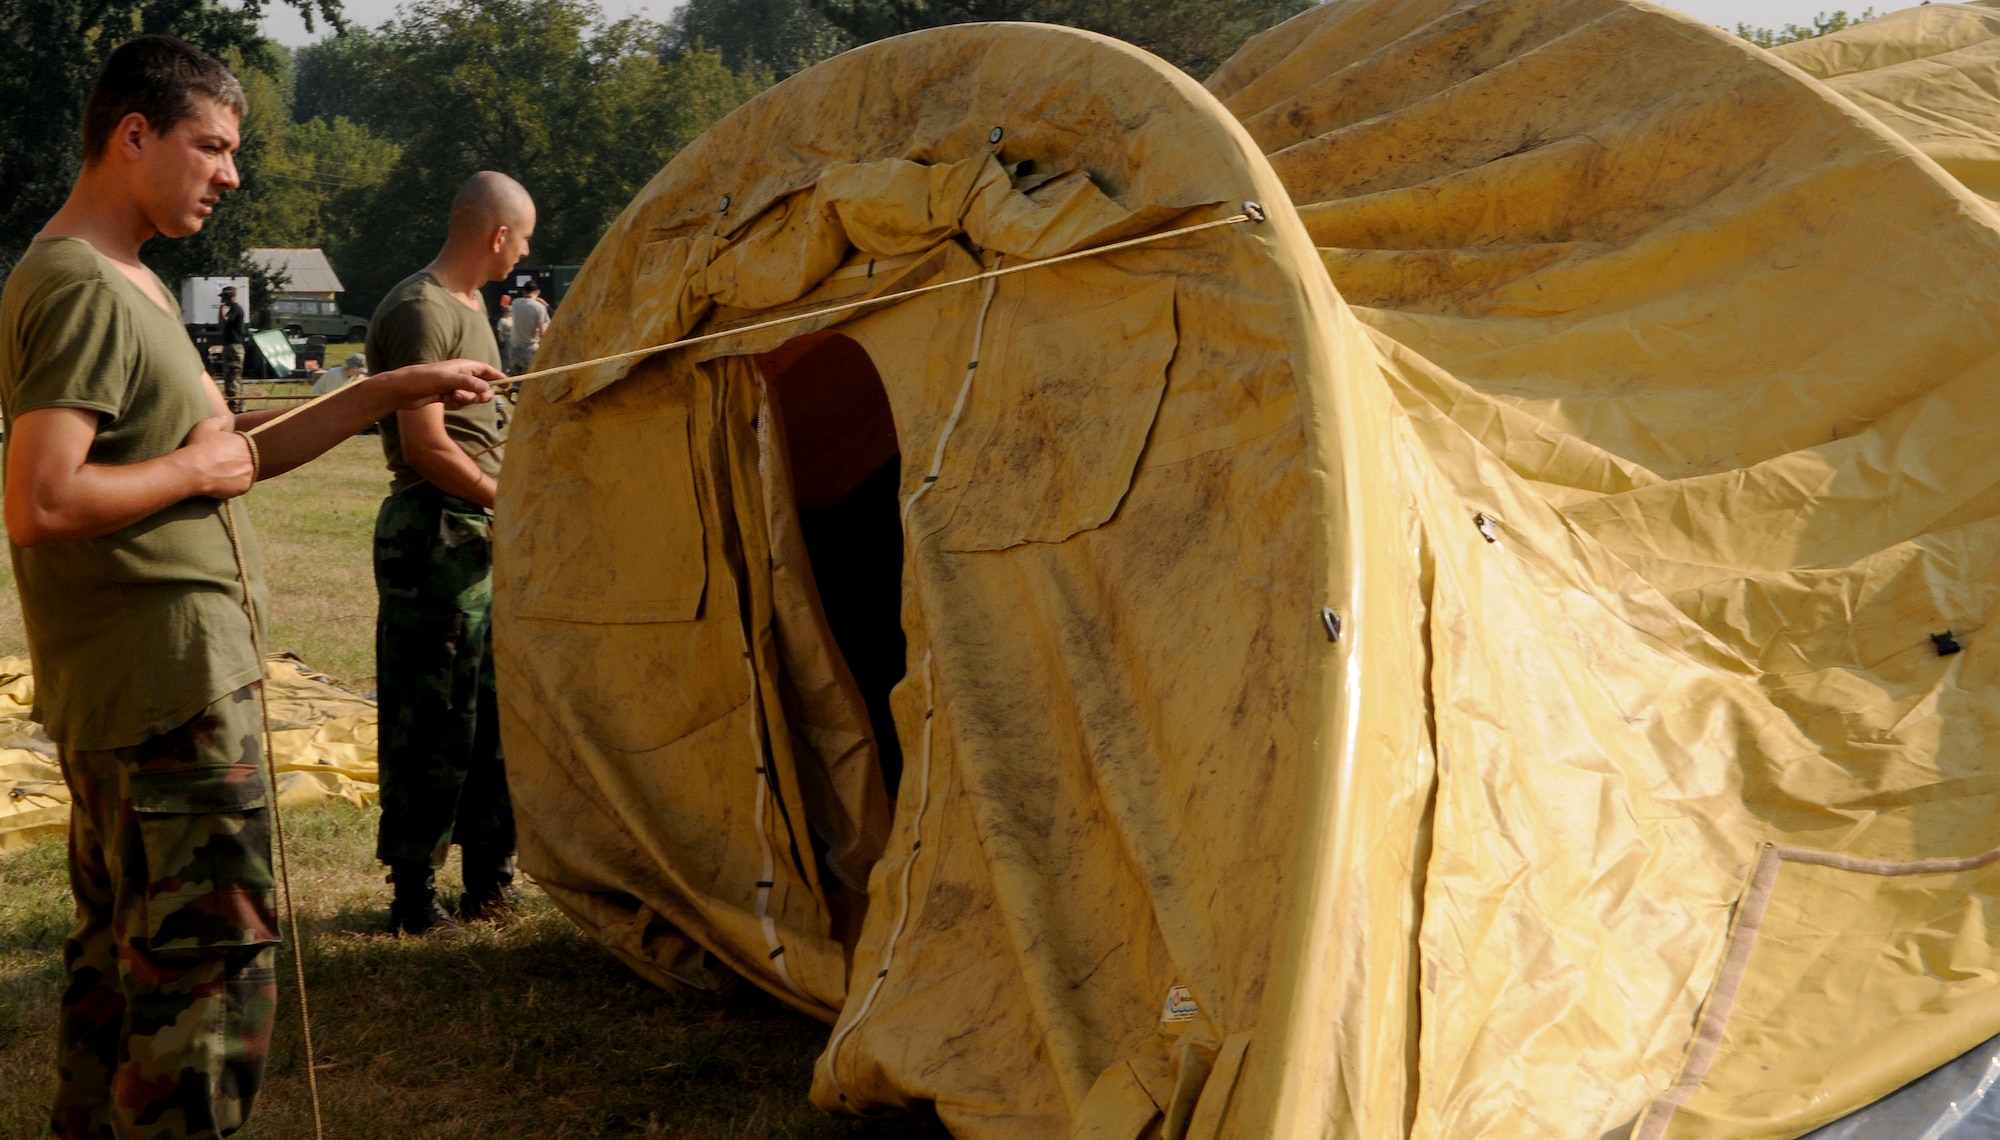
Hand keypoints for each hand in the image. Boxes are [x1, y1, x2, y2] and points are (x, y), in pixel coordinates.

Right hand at [181, 415, 254, 498]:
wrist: (192, 469)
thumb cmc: (198, 447)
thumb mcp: (205, 426)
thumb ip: (218, 420)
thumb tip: (225, 417)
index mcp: (244, 442)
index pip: (243, 447)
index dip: (232, 450)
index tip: (223, 454)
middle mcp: (250, 457)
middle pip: (247, 460)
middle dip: (237, 462)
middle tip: (222, 466)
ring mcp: (249, 472)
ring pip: (246, 474)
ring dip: (237, 474)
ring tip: (221, 475)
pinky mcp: (245, 486)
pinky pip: (242, 486)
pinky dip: (234, 486)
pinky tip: (222, 483)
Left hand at [378, 359, 501, 410]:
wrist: (401, 390)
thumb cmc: (421, 380)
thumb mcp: (446, 380)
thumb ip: (468, 383)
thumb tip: (487, 388)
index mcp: (462, 366)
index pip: (485, 370)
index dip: (498, 376)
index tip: (509, 385)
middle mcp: (459, 375)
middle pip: (482, 385)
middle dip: (481, 394)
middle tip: (477, 398)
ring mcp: (453, 386)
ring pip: (471, 396)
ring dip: (466, 400)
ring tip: (452, 398)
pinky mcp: (446, 396)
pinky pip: (460, 402)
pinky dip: (456, 404)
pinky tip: (445, 401)